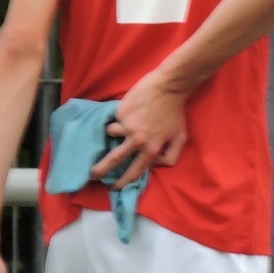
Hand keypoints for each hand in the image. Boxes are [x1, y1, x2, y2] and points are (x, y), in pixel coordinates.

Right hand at [93, 69, 187, 188]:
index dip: (124, 181)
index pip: (135, 171)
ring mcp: (126, 126)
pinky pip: (115, 118)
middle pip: (114, 159)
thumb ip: (170, 156)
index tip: (115, 186)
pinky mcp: (120, 112)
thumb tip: (156, 164)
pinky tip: (132, 108)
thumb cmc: (176, 113)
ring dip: (114, 130)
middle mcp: (137, 140)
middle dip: (101, 169)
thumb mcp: (180, 138)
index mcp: (151, 149)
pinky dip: (121, 115)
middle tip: (93, 175)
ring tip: (124, 122)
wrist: (168, 87)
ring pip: (111, 133)